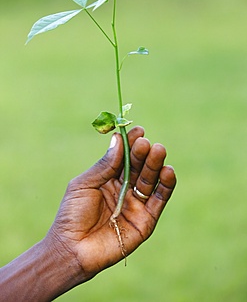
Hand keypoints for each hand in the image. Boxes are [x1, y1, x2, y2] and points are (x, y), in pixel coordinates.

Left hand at [47, 126, 175, 283]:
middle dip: (143, 154)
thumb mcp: (85, 184)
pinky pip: (159, 200)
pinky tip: (168, 171)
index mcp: (109, 179)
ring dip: (156, 165)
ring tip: (158, 150)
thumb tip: (118, 140)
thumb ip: (105, 165)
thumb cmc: (72, 214)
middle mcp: (124, 189)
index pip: (124, 158)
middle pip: (139, 167)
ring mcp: (136, 204)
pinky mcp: (146, 220)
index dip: (131, 144)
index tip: (138, 130)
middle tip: (146, 142)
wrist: (72, 249)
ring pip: (150, 181)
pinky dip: (166, 186)